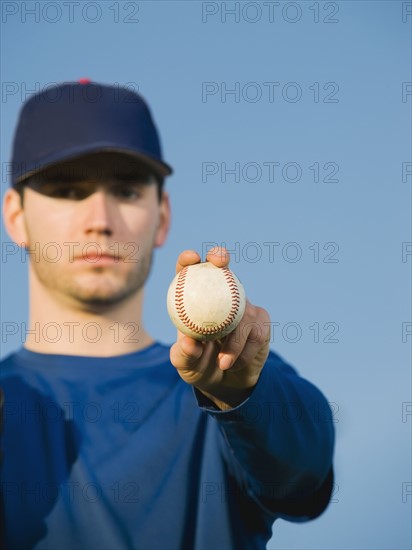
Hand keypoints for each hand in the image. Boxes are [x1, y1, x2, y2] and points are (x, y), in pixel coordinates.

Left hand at [169, 247, 270, 409]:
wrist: (225, 383)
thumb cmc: (199, 366)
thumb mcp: (186, 364)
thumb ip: (184, 353)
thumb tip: (189, 341)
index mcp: (196, 299)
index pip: (190, 272)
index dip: (189, 259)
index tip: (192, 259)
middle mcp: (220, 296)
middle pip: (221, 267)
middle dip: (220, 256)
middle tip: (220, 262)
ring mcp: (243, 307)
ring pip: (241, 311)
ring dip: (232, 341)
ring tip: (222, 362)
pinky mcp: (261, 321)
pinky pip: (255, 333)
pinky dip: (243, 352)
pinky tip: (234, 364)